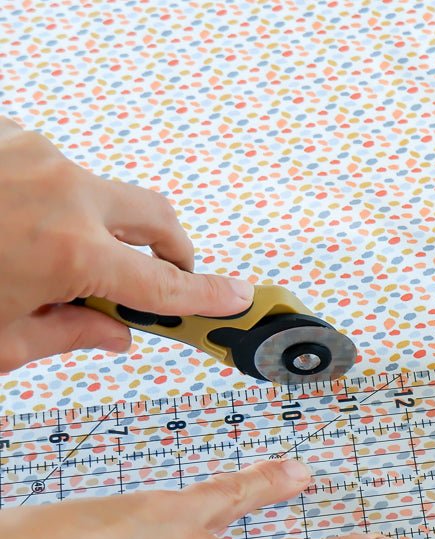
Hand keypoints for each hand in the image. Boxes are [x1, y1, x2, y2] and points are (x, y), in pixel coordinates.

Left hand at [0, 117, 253, 371]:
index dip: (205, 295)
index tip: (238, 297)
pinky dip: (49, 198)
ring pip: (98, 192)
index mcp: (68, 251)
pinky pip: (52, 168)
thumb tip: (113, 331)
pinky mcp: (6, 134)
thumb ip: (66, 334)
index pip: (161, 283)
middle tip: (165, 272)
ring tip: (47, 251)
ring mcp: (34, 154)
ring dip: (94, 223)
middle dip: (171, 247)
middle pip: (155, 216)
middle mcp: (64, 192)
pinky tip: (14, 219)